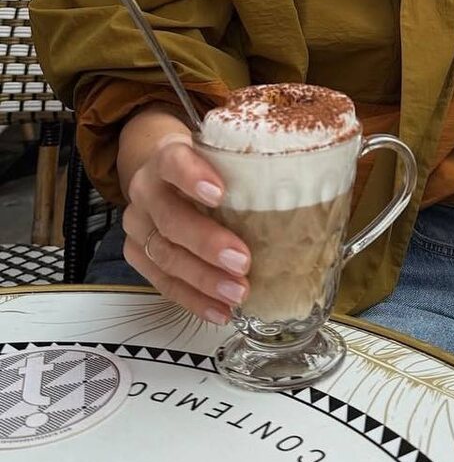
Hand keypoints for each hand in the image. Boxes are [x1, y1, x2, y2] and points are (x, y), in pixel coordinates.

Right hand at [122, 133, 250, 324]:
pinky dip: (194, 299)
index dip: (193, 177)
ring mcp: (139, 225)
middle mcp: (147, 190)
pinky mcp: (138, 254)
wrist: (161, 172)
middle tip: (243, 261)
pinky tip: (220, 310)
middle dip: (207, 243)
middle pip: (170, 218)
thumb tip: (306, 170)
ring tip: (238, 293)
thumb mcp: (220, 151)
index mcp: (165, 156)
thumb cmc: (203, 163)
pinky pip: (164, 283)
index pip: (174, 161)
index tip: (219, 193)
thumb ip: (249, 159)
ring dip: (204, 279)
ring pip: (166, 255)